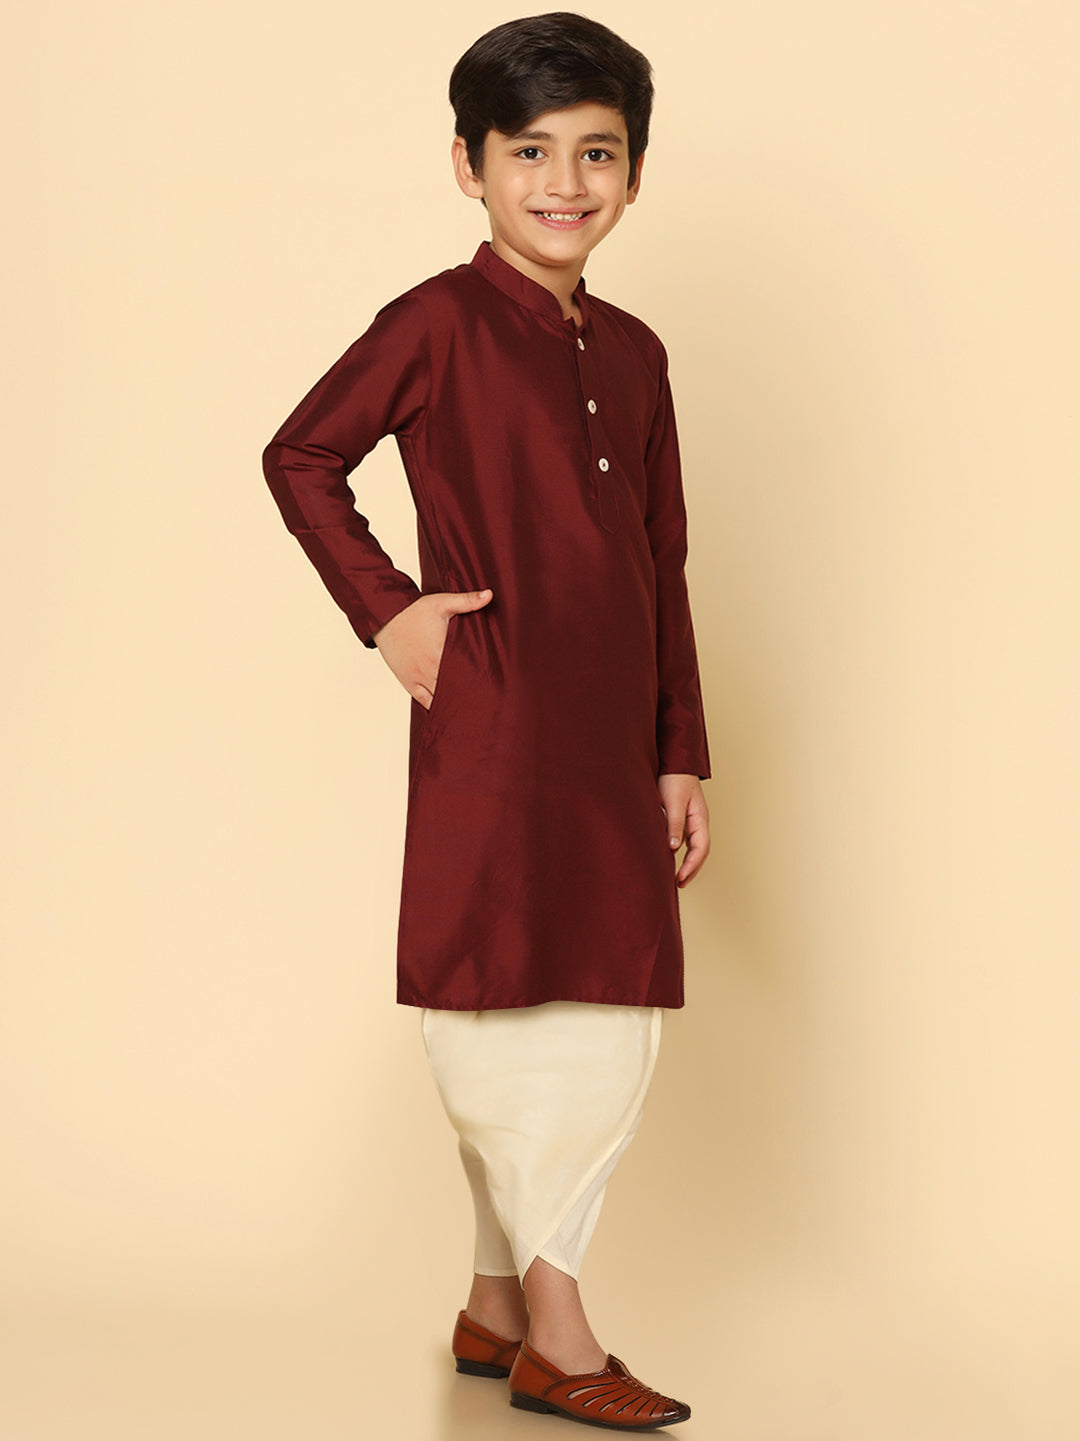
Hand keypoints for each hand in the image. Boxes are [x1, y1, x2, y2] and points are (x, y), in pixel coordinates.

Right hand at [372, 588, 492, 708]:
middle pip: (454, 690)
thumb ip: (467, 601)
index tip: (491, 685)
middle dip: (468, 694)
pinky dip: (435, 706)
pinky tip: (446, 710)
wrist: (385, 616)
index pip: (465, 674)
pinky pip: (423, 701)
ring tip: (469, 709)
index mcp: (441, 653)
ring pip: (439, 699)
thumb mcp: (442, 602)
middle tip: (485, 701)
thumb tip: (490, 594)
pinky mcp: (409, 682)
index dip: (479, 681)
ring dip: (452, 701)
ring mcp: (418, 678)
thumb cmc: (414, 610)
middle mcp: (430, 670)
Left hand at [657, 773, 709, 886]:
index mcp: (700, 819)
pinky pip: (683, 839)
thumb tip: (673, 848)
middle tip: (679, 885)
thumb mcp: (674, 801)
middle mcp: (698, 822)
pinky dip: (678, 852)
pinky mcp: (681, 817)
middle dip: (691, 870)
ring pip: (692, 847)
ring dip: (686, 863)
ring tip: (675, 877)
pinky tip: (668, 857)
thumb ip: (674, 824)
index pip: (701, 848)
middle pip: (699, 851)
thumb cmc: (675, 778)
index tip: (680, 879)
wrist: (673, 760)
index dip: (691, 866)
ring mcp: (691, 820)